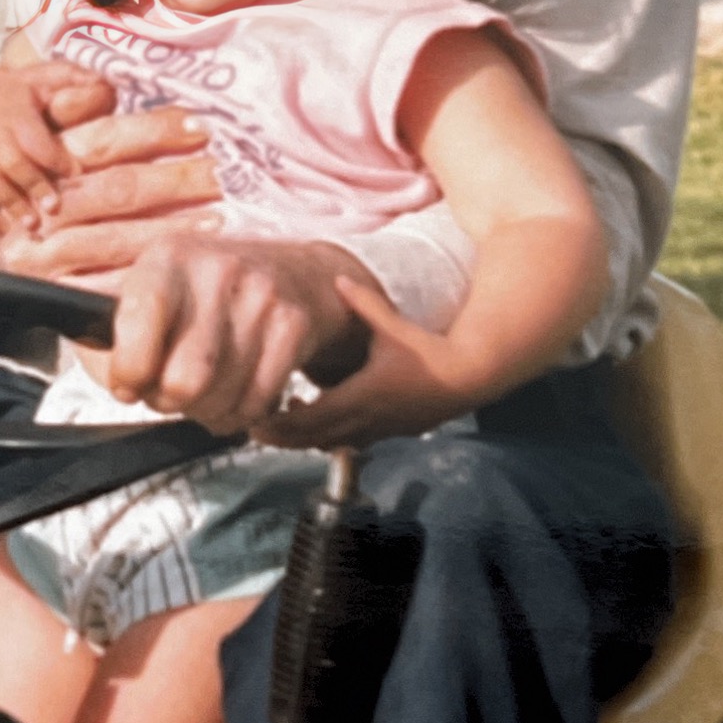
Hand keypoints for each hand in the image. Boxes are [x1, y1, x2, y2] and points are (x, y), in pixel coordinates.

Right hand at [0, 60, 113, 233]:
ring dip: (11, 205)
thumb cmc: (20, 91)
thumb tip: (105, 83)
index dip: (52, 155)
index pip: (32, 136)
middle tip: (55, 207)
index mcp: (16, 114)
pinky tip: (1, 232)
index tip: (76, 172)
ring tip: (32, 225)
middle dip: (32, 185)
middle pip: (10, 164)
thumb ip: (74, 78)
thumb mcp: (43, 76)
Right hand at [0, 103, 227, 285]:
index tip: (201, 125)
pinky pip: (108, 287)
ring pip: (116, 240)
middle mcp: (42, 205)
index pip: (105, 140)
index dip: (155, 130)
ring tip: (221, 218)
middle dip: (179, 179)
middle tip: (228, 173)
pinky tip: (183, 265)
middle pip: (118, 189)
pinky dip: (147, 275)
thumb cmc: (38, 177)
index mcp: (44, 159)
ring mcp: (45, 253)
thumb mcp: (46, 132)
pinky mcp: (55, 292)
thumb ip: (75, 106)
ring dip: (173, 229)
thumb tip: (110, 85)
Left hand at [96, 230, 360, 435]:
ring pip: (220, 399)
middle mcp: (217, 269)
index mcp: (167, 257)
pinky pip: (255, 404)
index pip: (140, 321)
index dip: (128, 371)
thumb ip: (109, 338)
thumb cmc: (205, 293)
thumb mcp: (150, 290)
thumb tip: (113, 380)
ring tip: (201, 389)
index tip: (127, 383)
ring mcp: (262, 297)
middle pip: (184, 381)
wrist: (295, 272)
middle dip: (167, 400)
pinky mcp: (293, 326)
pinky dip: (237, 414)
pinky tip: (231, 394)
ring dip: (203, 410)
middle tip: (167, 390)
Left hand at [257, 275, 491, 449]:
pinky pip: (351, 440)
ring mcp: (379, 429)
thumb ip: (363, 304)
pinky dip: (329, 435)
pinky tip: (320, 417)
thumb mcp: (393, 326)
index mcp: (363, 395)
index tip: (256, 420)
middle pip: (314, 439)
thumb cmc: (431, 351)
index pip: (311, 419)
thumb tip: (337, 279)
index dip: (280, 424)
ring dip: (306, 437)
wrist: (469, 375)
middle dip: (283, 437)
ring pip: (332, 443)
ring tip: (283, 421)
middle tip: (254, 427)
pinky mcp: (389, 431)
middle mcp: (368, 419)